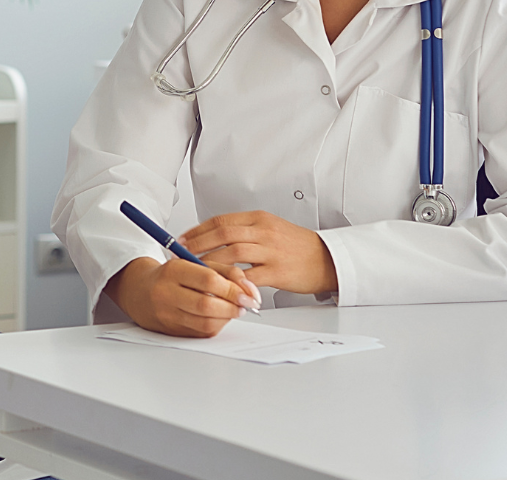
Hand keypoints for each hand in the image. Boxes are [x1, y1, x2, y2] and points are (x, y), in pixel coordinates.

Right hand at [107, 255, 257, 337]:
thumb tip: (249, 290)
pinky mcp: (171, 331)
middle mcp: (166, 293)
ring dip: (228, 318)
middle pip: (207, 305)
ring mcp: (167, 315)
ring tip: (234, 309)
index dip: (234, 289)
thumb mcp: (194, 264)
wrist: (139, 291)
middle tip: (245, 305)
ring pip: (206, 323)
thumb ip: (224, 271)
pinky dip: (217, 325)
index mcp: (173, 271)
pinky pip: (202, 333)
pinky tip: (220, 317)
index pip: (209, 281)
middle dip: (233, 307)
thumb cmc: (170, 276)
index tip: (249, 294)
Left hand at [181, 210, 337, 295]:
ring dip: (209, 261)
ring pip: (232, 253)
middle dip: (197, 244)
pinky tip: (219, 287)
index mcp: (259, 219)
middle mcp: (263, 231)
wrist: (327, 258)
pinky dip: (231, 282)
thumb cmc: (297, 245)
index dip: (198, 230)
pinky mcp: (277, 271)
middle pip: (222, 233)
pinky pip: (248, 276)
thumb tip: (214, 235)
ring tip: (193, 270)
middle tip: (180, 253)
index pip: (221, 220)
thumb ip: (245, 230)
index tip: (182, 239)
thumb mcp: (270, 228)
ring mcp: (271, 251)